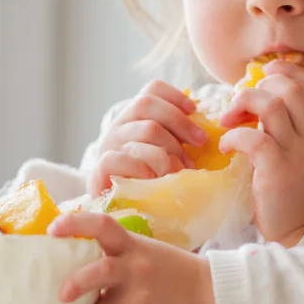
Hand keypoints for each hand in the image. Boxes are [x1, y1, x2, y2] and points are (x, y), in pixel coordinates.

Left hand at [49, 212, 216, 303]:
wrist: (210, 296)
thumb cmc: (170, 272)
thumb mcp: (144, 252)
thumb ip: (115, 257)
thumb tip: (72, 272)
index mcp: (134, 246)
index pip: (103, 225)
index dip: (75, 224)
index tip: (53, 229)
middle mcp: (136, 270)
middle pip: (97, 274)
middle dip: (75, 284)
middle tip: (61, 295)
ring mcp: (140, 300)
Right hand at [88, 80, 207, 195]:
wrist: (119, 213)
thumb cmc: (148, 184)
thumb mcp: (163, 155)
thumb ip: (177, 140)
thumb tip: (204, 133)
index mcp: (133, 119)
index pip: (151, 90)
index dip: (175, 95)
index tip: (194, 110)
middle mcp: (118, 127)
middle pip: (147, 104)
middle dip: (180, 121)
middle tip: (200, 142)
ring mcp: (107, 147)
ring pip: (145, 129)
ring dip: (172, 149)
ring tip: (183, 169)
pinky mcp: (99, 170)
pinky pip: (121, 158)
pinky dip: (144, 167)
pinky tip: (155, 178)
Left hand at [219, 59, 303, 245]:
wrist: (302, 230)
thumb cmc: (292, 189)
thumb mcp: (298, 151)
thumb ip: (286, 125)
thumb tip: (249, 100)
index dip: (287, 71)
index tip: (264, 77)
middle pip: (292, 87)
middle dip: (260, 86)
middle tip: (241, 104)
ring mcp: (296, 152)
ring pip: (273, 105)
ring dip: (243, 105)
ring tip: (229, 121)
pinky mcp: (277, 170)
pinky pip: (254, 138)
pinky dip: (233, 136)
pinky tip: (225, 146)